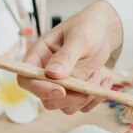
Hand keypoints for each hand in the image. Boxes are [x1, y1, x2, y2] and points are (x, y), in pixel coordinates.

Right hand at [17, 0, 122, 114]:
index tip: (61, 90)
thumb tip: (52, 74)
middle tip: (88, 85)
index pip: (27, 79)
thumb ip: (65, 56)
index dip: (39, 88)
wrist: (102, 31)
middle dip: (69, 98)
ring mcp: (62, 84)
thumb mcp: (78, 37)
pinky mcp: (76, 90)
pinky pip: (82, 106)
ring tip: (98, 75)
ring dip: (85, 98)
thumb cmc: (86, 27)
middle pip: (47, 99)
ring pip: (66, 106)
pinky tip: (105, 82)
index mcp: (39, 56)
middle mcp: (47, 74)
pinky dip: (95, 99)